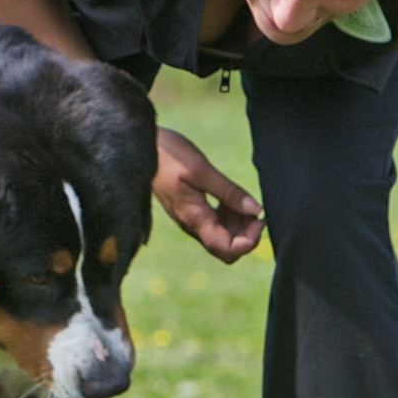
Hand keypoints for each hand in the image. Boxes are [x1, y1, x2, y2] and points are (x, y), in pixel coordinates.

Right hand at [152, 127, 262, 262]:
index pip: (227, 250)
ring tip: (242, 198)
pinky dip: (229, 216)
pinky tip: (231, 197)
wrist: (139, 147)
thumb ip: (229, 192)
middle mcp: (192, 226)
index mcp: (194, 219)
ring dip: (238, 224)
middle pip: (226, 249)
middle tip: (254, 208)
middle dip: (246, 234)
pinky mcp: (190, 211)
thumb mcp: (201, 170)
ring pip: (222, 237)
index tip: (258, 217)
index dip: (249, 241)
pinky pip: (214, 224)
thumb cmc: (168, 155)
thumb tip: (256, 210)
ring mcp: (190, 220)